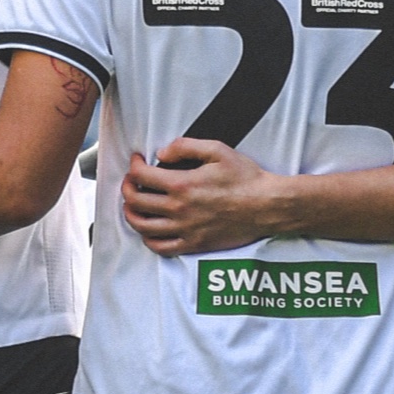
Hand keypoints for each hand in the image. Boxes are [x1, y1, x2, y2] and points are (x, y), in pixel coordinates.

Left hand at [120, 139, 292, 256]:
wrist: (267, 205)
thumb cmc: (246, 178)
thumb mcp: (218, 150)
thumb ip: (186, 147)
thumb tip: (162, 153)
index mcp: (183, 184)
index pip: (141, 176)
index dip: (133, 166)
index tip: (137, 161)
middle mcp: (179, 209)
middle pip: (135, 201)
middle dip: (127, 188)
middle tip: (131, 181)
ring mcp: (185, 230)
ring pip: (142, 226)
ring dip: (131, 213)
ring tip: (134, 204)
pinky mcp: (193, 244)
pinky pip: (160, 247)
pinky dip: (148, 238)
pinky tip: (149, 229)